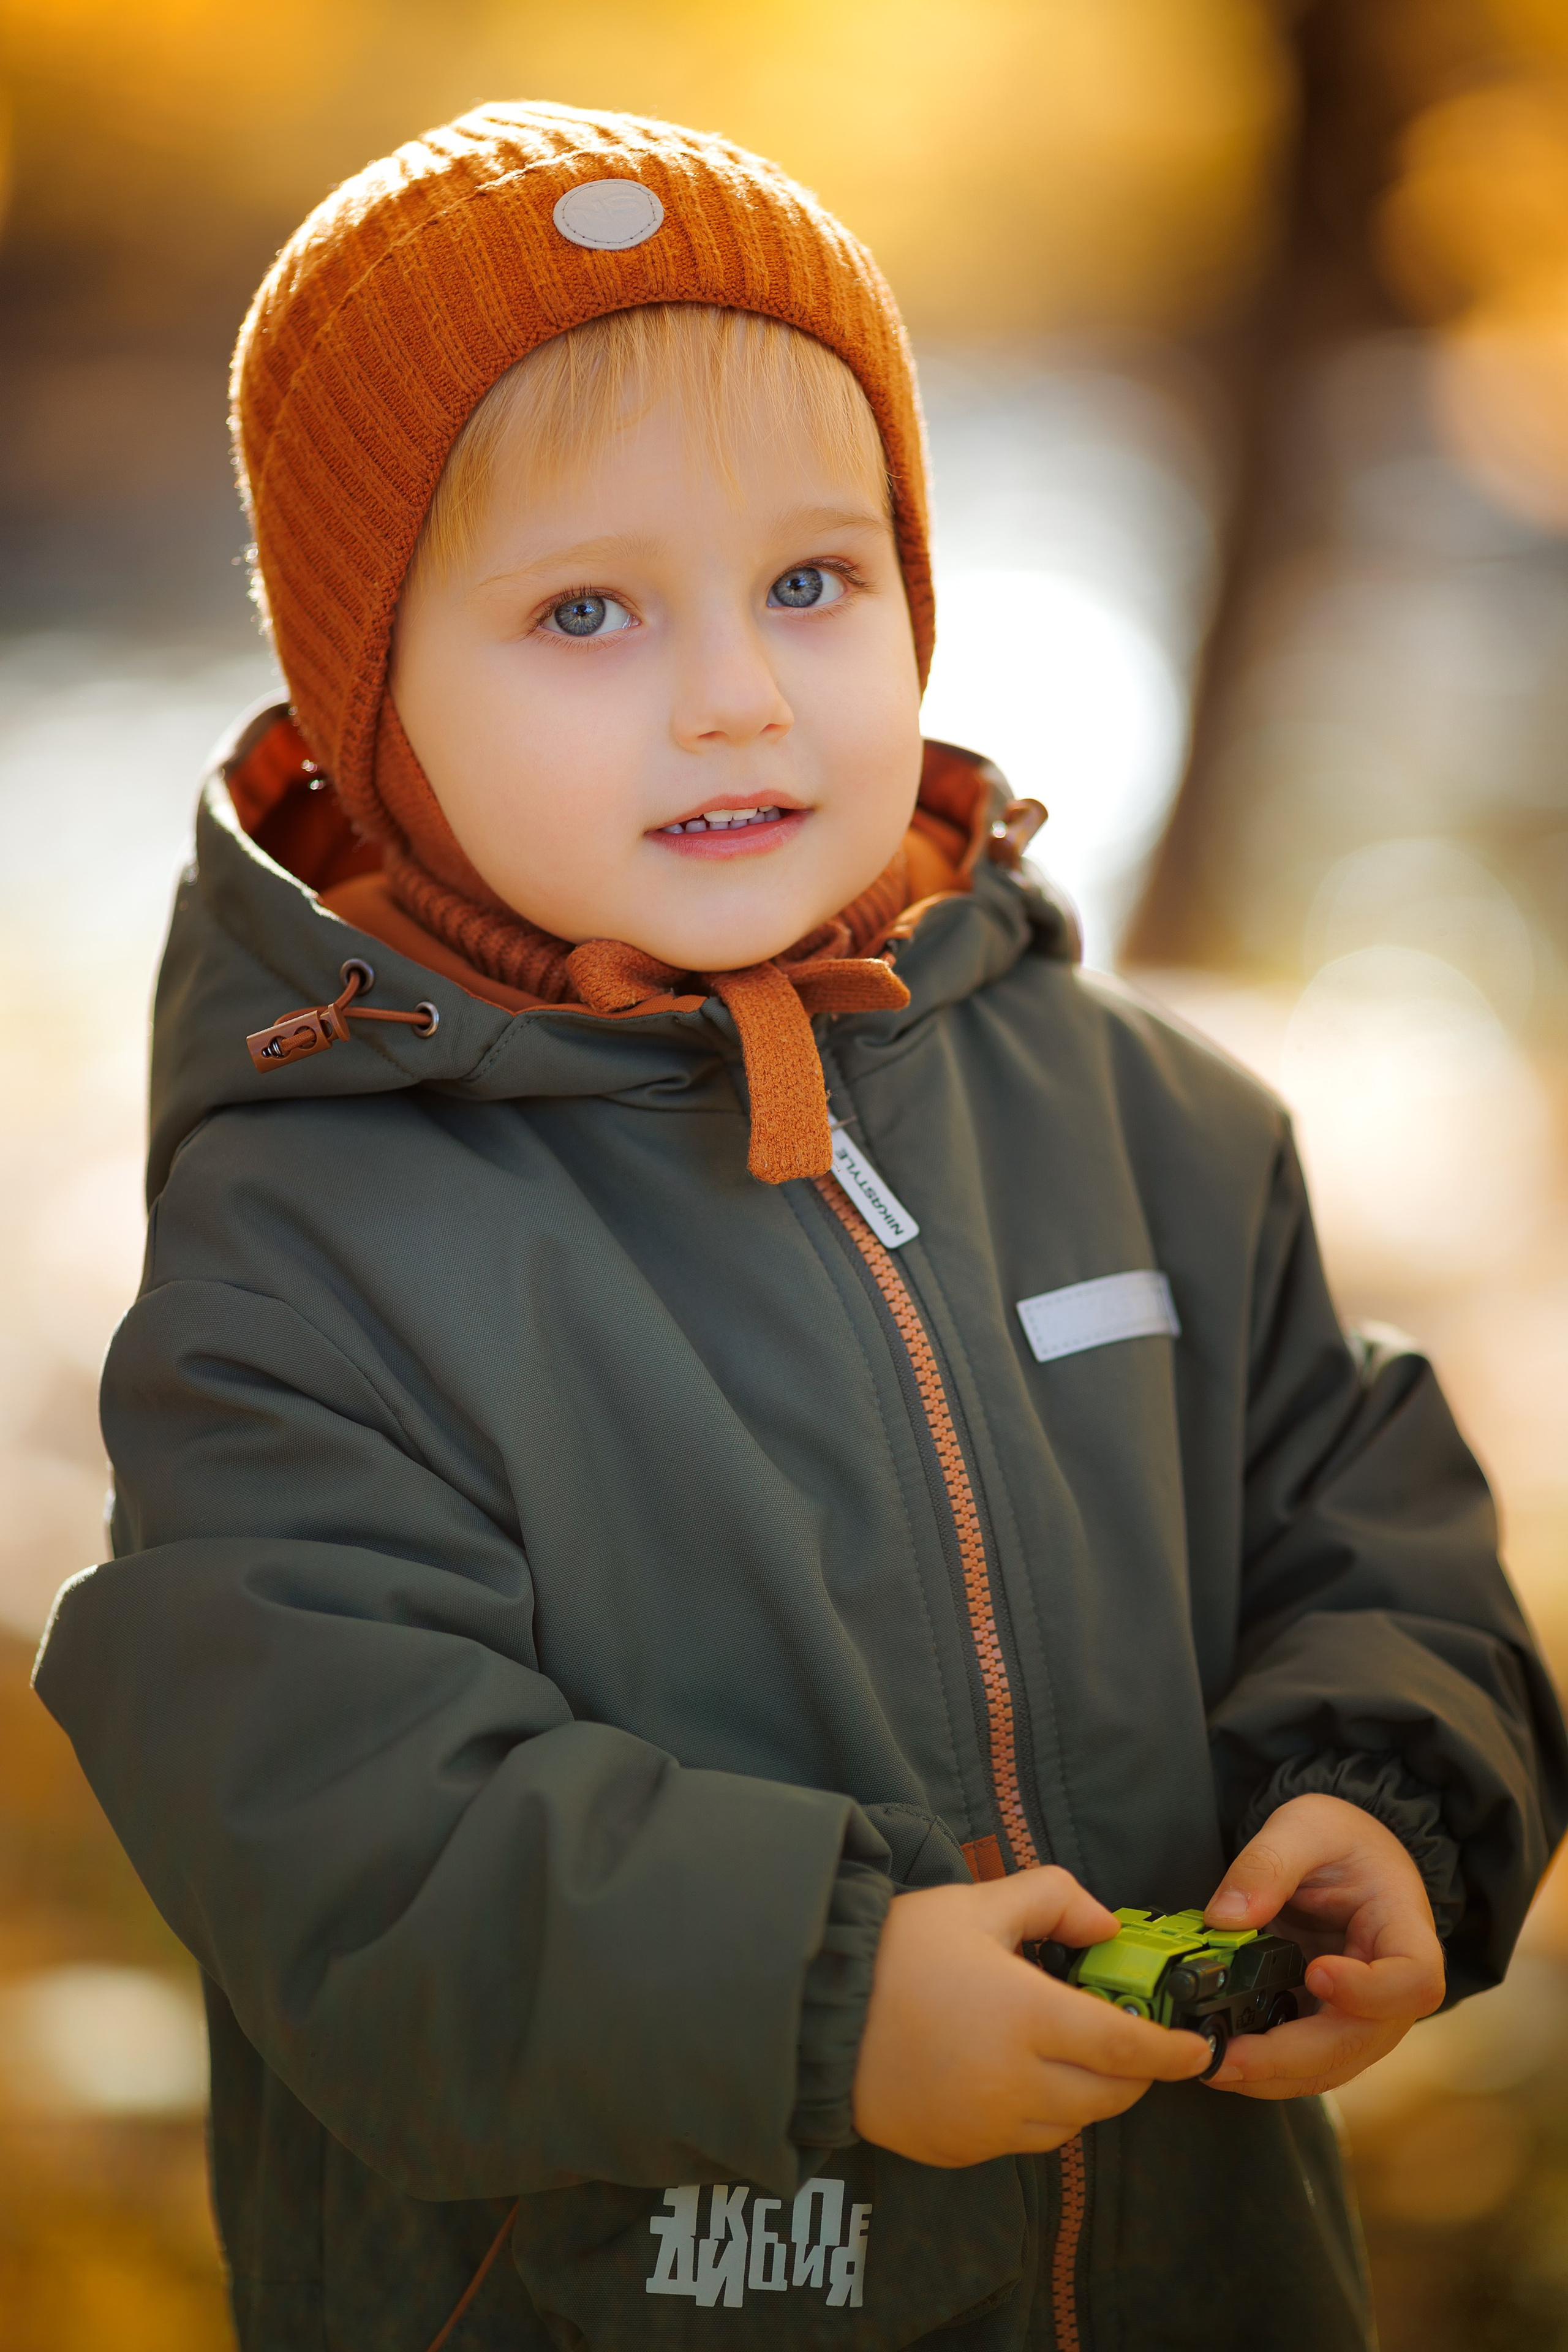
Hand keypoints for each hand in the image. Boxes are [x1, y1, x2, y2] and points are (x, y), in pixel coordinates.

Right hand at [852, 1864, 1210, 2166]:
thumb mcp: (975, 1904)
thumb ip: (1052, 1899)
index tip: (1196, 2050)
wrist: (812, 2011)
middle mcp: (1015, 2083)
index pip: (1127, 2049)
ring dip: (1086, 2093)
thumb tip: (1106, 1927)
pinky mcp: (960, 2151)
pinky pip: (1024, 2140)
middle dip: (1132, 2070)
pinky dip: (1039, 2112)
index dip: (1171, 2054)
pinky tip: (1013, 2073)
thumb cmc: (895, 1951)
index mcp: (1026, 2017)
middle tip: (1128, 2037)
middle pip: (1109, 2095)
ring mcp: (986, 2127)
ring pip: (1071, 2123)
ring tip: (1065, 2050)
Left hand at [1202, 1793, 1444, 2098]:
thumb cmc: (1340, 1839)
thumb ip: (1268, 1864)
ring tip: (1212, 2064)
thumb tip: (1225, 1919)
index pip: (1413, 1980)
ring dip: (1272, 2075)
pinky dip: (1265, 2069)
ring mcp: (1362, 2015)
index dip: (1370, 1992)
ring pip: (1329, 2065)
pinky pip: (1304, 2062)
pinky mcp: (1327, 2024)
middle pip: (1359, 2040)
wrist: (1349, 1856)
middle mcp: (1392, 1990)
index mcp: (1405, 1931)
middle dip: (1290, 2056)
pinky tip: (1220, 2059)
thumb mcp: (1305, 1826)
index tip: (1317, 1974)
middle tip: (1228, 2058)